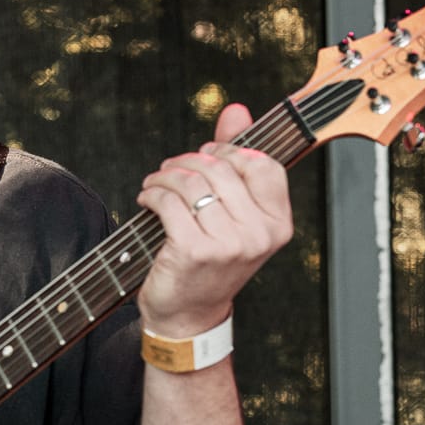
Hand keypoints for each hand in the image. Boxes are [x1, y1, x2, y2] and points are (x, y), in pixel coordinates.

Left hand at [135, 102, 292, 338]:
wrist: (190, 314)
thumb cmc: (210, 259)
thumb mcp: (232, 212)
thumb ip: (236, 158)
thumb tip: (237, 110)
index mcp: (278, 223)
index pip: (262, 164)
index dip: (230, 151)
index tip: (207, 156)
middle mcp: (260, 235)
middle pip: (221, 168)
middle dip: (187, 161)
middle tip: (170, 170)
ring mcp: (229, 245)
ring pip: (192, 183)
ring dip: (164, 176)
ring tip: (155, 183)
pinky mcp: (195, 251)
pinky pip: (169, 202)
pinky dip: (151, 193)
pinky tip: (146, 199)